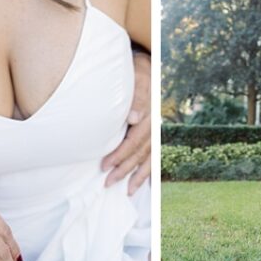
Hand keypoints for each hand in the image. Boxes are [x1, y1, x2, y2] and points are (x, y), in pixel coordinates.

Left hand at [102, 49, 150, 192]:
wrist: (145, 67)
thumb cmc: (134, 73)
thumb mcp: (135, 78)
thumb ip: (136, 96)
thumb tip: (134, 118)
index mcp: (147, 113)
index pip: (133, 140)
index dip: (120, 154)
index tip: (104, 166)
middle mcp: (153, 124)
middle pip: (140, 152)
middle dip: (124, 169)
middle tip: (108, 182)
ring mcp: (156, 129)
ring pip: (149, 157)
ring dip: (139, 176)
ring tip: (129, 192)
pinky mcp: (154, 132)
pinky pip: (155, 155)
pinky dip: (151, 170)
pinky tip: (147, 184)